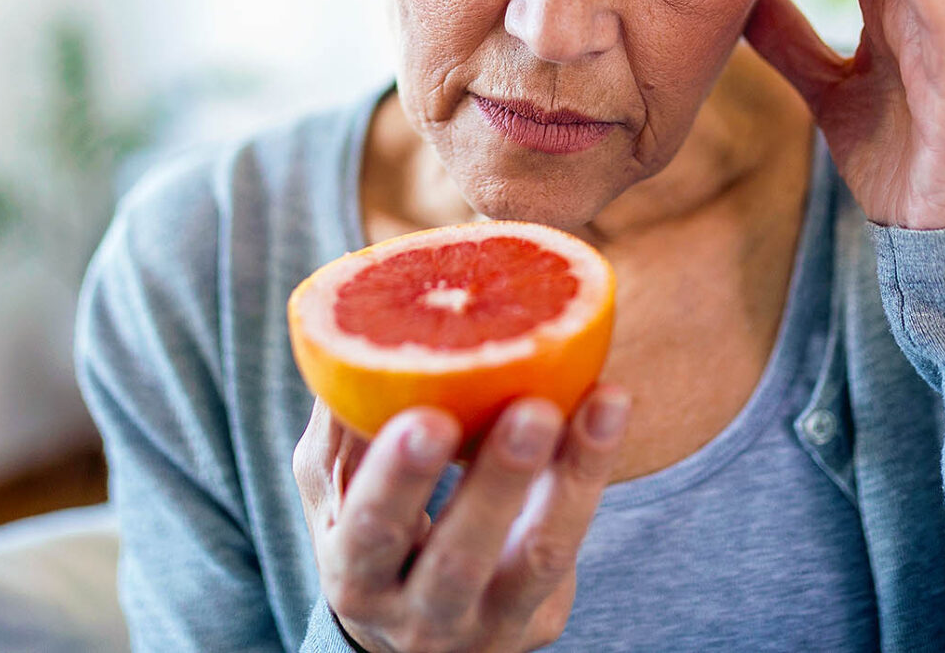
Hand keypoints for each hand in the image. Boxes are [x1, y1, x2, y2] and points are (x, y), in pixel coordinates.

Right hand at [293, 389, 631, 652]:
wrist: (407, 633)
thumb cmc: (369, 531)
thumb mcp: (335, 491)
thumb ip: (340, 424)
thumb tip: (351, 323)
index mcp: (357, 576)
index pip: (373, 533)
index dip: (399, 481)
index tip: (429, 418)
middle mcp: (420, 616)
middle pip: (461, 558)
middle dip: (499, 483)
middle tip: (533, 408)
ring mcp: (489, 625)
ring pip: (539, 556)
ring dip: (573, 476)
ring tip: (603, 402)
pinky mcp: (542, 618)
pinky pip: (574, 544)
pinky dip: (592, 473)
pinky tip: (608, 408)